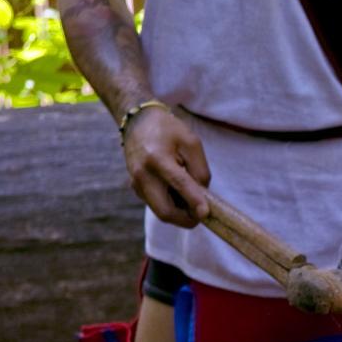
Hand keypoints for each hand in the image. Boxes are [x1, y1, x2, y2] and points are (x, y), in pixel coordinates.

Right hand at [123, 107, 210, 227]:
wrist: (138, 122)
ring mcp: (136, 184)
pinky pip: (156, 205)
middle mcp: (142, 175)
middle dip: (186, 218)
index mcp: (157, 159)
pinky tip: (179, 192)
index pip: (179, 185)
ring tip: (191, 196)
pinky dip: (171, 205)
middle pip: (165, 212)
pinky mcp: (135, 188)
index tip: (206, 214)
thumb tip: (203, 198)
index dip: (194, 201)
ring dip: (180, 212)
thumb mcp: (192, 143)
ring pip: (161, 212)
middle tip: (202, 212)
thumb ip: (200, 171)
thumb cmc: (169, 130)